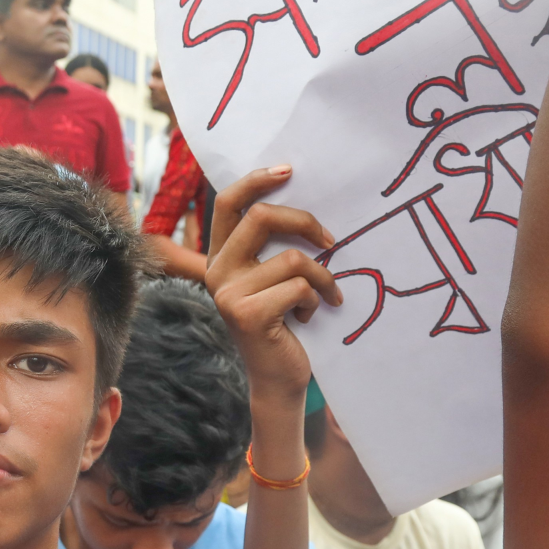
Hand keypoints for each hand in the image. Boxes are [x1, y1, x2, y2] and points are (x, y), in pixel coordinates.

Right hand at [205, 166, 341, 406]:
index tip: (289, 170)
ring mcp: (228, 294)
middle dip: (305, 222)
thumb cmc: (285, 324)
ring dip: (322, 277)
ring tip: (327, 296)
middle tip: (331, 242)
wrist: (279, 379)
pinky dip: (316, 299)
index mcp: (220, 257)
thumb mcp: (274, 279)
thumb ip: (274, 246)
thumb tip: (305, 200)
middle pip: (261, 217)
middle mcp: (217, 272)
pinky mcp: (247, 314)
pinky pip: (298, 286)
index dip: (256, 180)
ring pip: (290, 258)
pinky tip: (311, 317)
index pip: (228, 203)